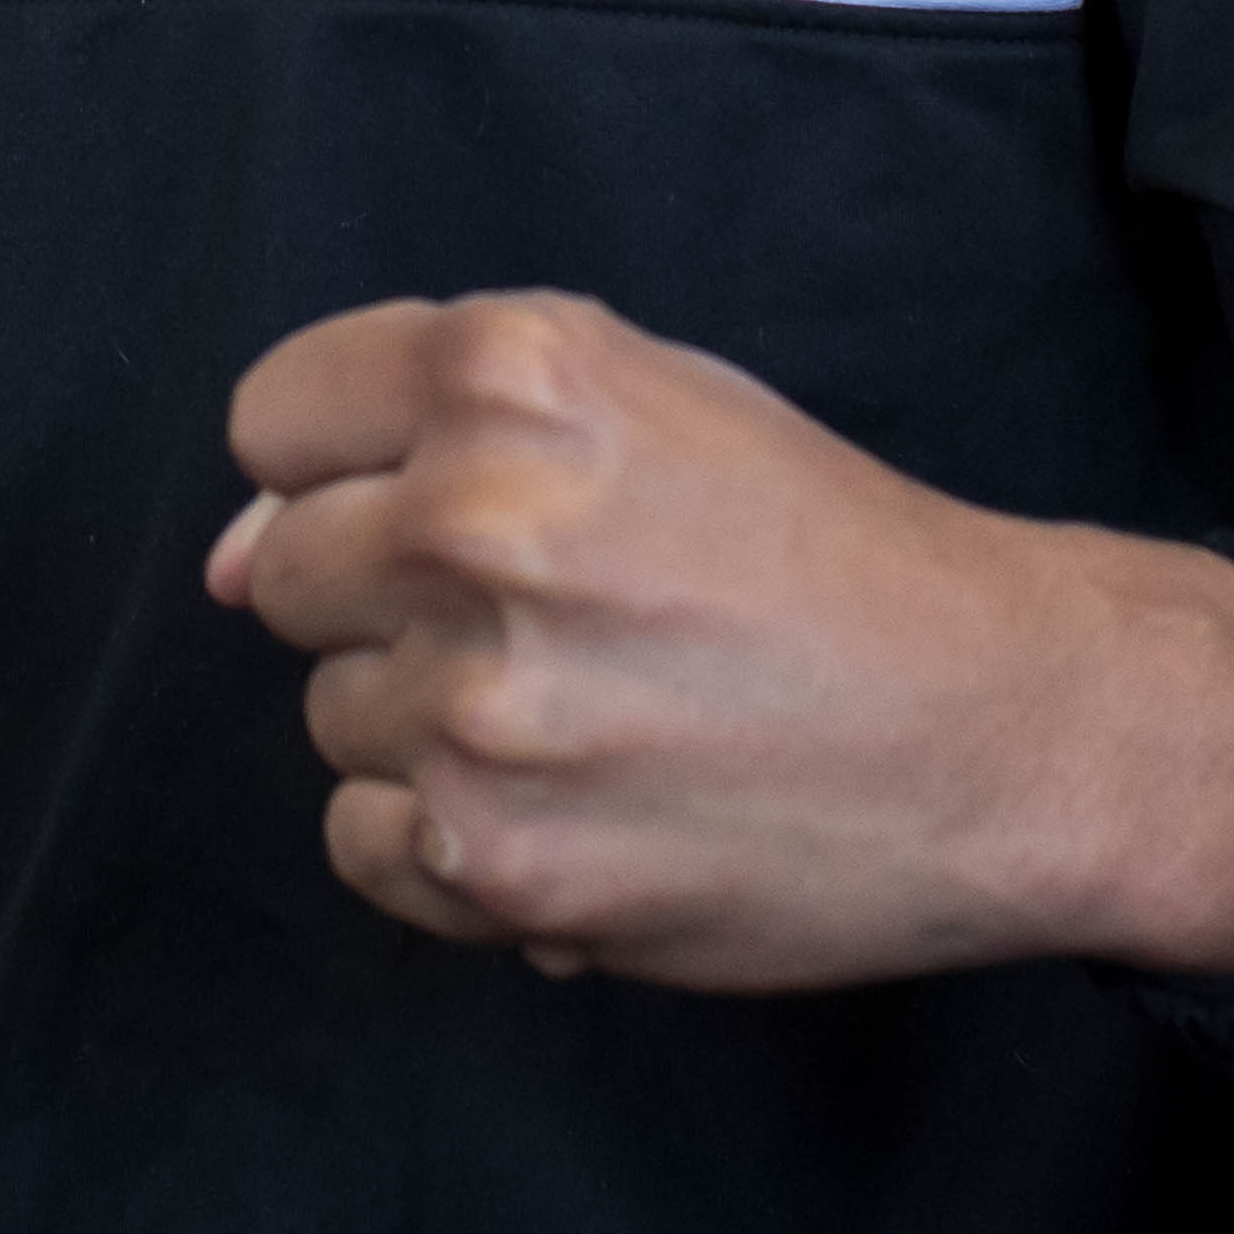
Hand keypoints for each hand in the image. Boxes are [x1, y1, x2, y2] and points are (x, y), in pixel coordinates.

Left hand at [204, 291, 1233, 991]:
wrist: (1004, 729)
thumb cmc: (830, 556)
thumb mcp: (652, 406)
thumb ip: (424, 438)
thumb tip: (228, 556)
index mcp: (517, 376)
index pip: (275, 415)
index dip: (351, 466)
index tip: (442, 505)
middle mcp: (481, 522)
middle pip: (288, 571)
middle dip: (394, 598)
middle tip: (556, 623)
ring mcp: (480, 701)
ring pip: (333, 711)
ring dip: (433, 725)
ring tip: (596, 716)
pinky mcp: (496, 857)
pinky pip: (362, 840)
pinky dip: (448, 841)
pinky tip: (580, 805)